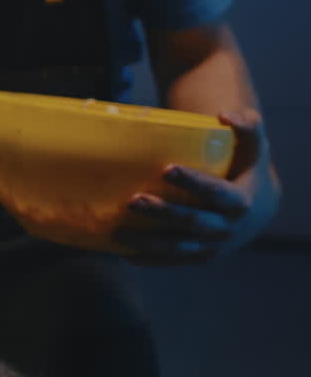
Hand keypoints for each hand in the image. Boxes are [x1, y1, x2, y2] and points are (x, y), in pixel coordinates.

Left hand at [114, 108, 273, 263]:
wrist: (258, 206)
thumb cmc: (246, 167)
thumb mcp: (253, 145)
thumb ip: (247, 125)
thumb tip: (224, 115)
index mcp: (241, 201)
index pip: (217, 192)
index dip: (193, 182)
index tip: (167, 169)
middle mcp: (228, 228)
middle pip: (193, 223)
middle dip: (162, 213)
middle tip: (132, 200)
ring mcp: (213, 246)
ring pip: (179, 248)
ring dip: (148, 242)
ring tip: (118, 231)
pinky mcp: (200, 256)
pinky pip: (173, 261)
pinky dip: (150, 261)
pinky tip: (124, 255)